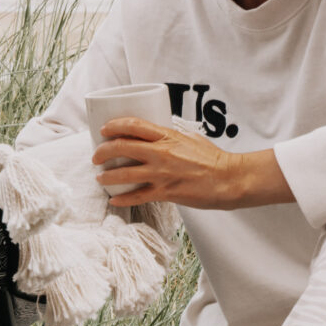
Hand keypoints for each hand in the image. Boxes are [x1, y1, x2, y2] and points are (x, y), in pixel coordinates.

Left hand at [92, 118, 293, 209]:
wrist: (230, 179)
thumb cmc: (214, 158)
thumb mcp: (191, 138)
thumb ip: (173, 135)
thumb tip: (159, 133)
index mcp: (168, 136)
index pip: (133, 125)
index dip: (114, 125)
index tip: (103, 130)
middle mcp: (161, 152)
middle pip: (122, 146)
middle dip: (103, 151)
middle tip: (96, 156)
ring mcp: (162, 173)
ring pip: (124, 172)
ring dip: (107, 176)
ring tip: (100, 178)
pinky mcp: (166, 192)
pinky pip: (138, 196)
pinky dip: (122, 198)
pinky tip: (114, 199)